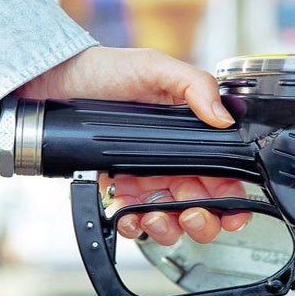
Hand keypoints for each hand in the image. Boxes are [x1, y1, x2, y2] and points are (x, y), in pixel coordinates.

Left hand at [15, 46, 250, 244]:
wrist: (61, 82)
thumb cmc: (108, 70)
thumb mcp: (156, 68)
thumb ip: (195, 86)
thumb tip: (223, 117)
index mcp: (192, 138)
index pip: (224, 177)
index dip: (233, 200)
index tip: (234, 213)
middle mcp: (174, 163)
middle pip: (203, 208)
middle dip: (202, 221)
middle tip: (190, 214)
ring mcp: (147, 180)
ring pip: (170, 221)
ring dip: (167, 227)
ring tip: (152, 215)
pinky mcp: (120, 190)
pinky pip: (133, 219)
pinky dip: (131, 223)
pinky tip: (125, 210)